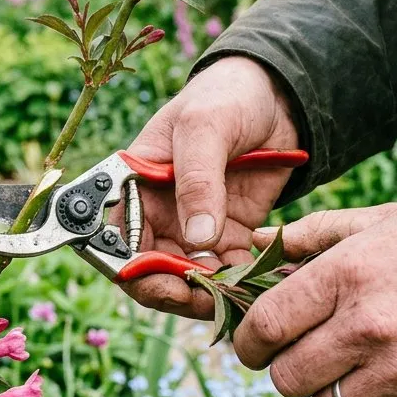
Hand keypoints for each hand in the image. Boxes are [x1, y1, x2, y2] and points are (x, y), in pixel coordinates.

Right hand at [122, 56, 300, 317]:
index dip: (134, 270)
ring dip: (209, 295)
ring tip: (239, 297)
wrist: (278, 95)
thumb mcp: (206, 127)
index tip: (166, 284)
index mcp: (135, 185)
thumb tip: (196, 238)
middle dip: (175, 292)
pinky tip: (260, 288)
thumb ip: (198, 180)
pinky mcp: (228, 234)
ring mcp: (194, 227)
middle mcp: (158, 213)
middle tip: (209, 300)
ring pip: (188, 280)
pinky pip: (227, 272)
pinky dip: (240, 285)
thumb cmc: (226, 96)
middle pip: (151, 271)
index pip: (119, 240)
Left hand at [237, 204, 396, 396]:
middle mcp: (370, 323)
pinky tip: (388, 394)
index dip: (249, 343)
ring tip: (356, 373)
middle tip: (310, 359)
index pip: (264, 326)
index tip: (256, 346)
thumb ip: (314, 233)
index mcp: (348, 272)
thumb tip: (254, 245)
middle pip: (287, 378)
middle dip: (289, 372)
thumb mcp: (386, 222)